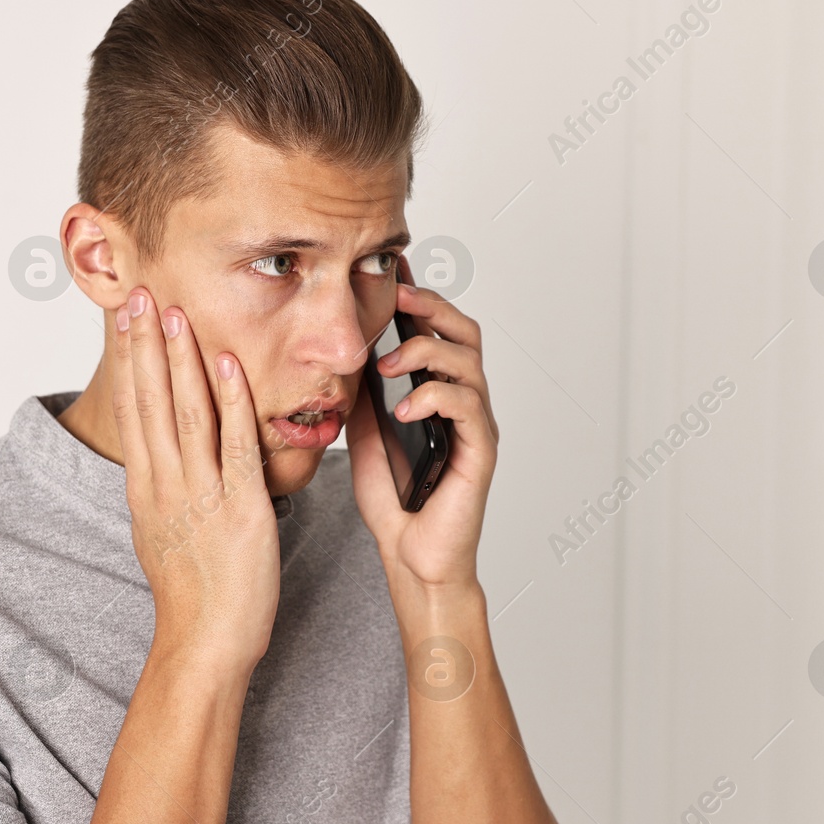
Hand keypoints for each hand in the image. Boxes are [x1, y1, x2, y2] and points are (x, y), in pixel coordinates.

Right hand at [111, 287, 280, 673]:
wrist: (205, 643)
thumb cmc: (194, 595)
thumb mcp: (164, 532)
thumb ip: (165, 489)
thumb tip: (164, 458)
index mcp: (146, 488)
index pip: (133, 409)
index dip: (130, 360)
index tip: (127, 317)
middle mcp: (165, 485)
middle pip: (150, 401)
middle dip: (146, 344)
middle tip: (141, 293)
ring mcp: (200, 495)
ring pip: (187, 413)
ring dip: (181, 359)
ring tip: (176, 312)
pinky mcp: (239, 508)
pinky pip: (234, 444)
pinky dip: (230, 401)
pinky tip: (226, 364)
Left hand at [347, 281, 498, 593]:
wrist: (411, 554)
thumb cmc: (393, 498)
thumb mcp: (364, 429)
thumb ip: (363, 389)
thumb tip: (344, 347)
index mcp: (437, 390)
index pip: (437, 328)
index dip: (418, 295)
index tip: (388, 269)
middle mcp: (464, 400)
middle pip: (464, 332)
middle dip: (431, 305)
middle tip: (396, 295)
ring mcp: (475, 424)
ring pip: (469, 362)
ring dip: (426, 351)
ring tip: (388, 364)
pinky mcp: (480, 451)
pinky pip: (468, 408)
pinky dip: (435, 397)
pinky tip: (405, 408)